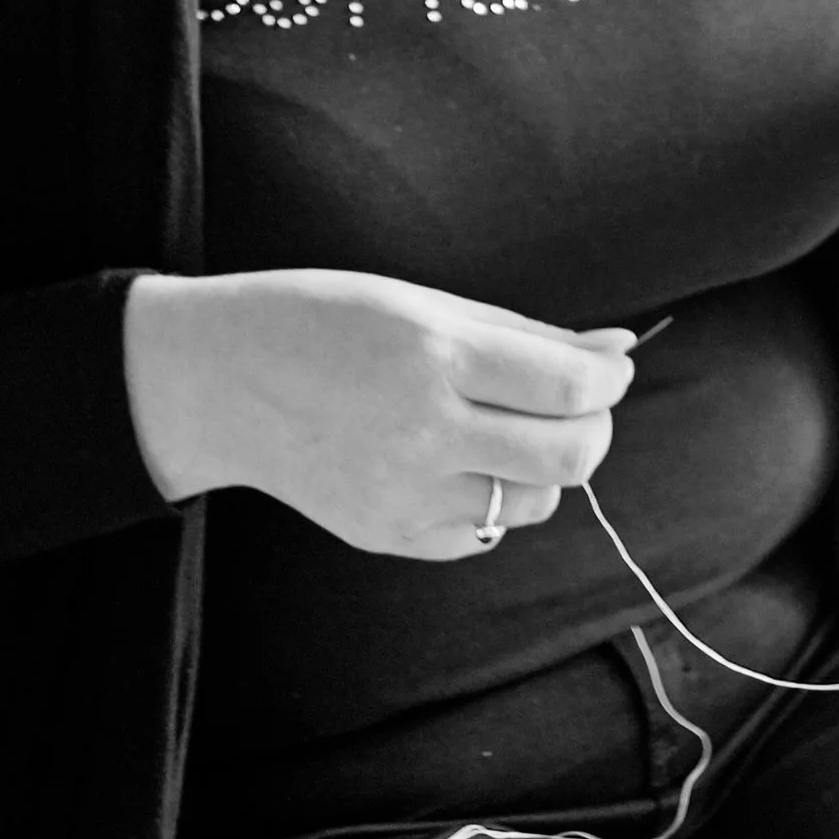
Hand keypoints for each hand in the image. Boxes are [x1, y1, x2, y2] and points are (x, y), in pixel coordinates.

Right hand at [122, 269, 632, 559]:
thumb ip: (525, 334)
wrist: (220, 378)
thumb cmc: (323, 318)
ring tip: (505, 425)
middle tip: (579, 402)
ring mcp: (403, 495)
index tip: (610, 366)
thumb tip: (617, 349)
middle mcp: (423, 431)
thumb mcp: (422, 301)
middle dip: (594, 428)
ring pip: (533, 503)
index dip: (609, 378)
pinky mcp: (386, 536)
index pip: (569, 387)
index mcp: (434, 355)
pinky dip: (492, 498)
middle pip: (568, 457)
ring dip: (543, 465)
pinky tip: (458, 458)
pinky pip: (481, 533)